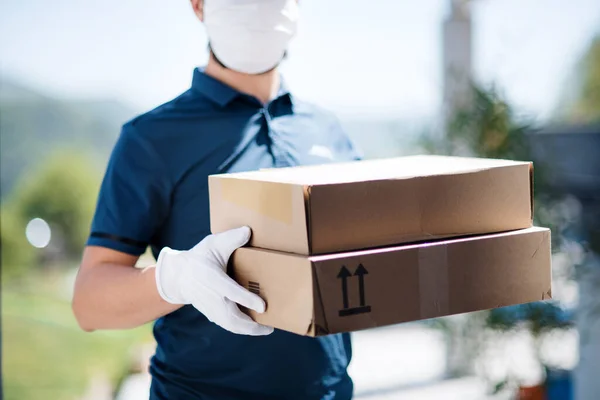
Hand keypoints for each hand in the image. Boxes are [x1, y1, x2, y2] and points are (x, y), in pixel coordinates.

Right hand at [155, 226, 272, 335]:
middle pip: (231, 316)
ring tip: (265, 329)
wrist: (179, 275)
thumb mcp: (213, 243)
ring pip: (229, 324)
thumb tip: (248, 231)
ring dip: (247, 330)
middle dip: (250, 325)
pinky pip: (226, 325)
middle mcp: (211, 296)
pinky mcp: (211, 314)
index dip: (247, 300)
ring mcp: (210, 307)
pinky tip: (253, 328)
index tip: (263, 306)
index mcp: (212, 278)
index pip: (231, 291)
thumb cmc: (200, 257)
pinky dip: (240, 329)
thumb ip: (231, 238)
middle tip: (270, 327)